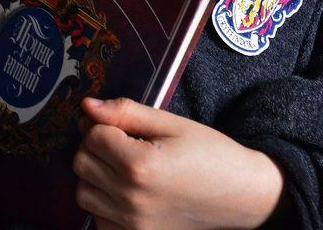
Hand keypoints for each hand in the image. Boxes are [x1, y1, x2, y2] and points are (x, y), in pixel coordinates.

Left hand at [73, 96, 284, 229]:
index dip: (103, 123)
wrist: (240, 195)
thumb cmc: (210, 153)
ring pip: (84, 193)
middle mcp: (130, 199)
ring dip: (96, 175)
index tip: (122, 124)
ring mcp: (132, 225)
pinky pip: (98, 220)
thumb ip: (126, 112)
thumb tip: (87, 104)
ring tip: (123, 165)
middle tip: (121, 140)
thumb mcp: (170, 124)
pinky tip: (127, 191)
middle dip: (95, 146)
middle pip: (82, 163)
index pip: (93, 136)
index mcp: (140, 165)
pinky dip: (104, 203)